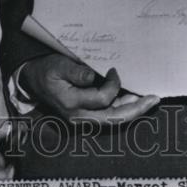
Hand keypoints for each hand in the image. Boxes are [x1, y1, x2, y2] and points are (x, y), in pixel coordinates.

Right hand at [20, 55, 158, 124]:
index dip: (113, 85)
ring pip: (113, 121)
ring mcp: (82, 119)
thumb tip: (92, 76)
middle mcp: (78, 116)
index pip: (102, 99)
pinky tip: (132, 102)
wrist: (32, 81)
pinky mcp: (85, 117)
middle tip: (153, 100)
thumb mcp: (57, 65)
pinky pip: (107, 117)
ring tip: (148, 101)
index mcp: (71, 103)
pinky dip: (122, 110)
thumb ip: (75, 72)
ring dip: (131, 111)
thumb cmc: (46, 71)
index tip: (114, 71)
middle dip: (135, 110)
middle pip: (113, 119)